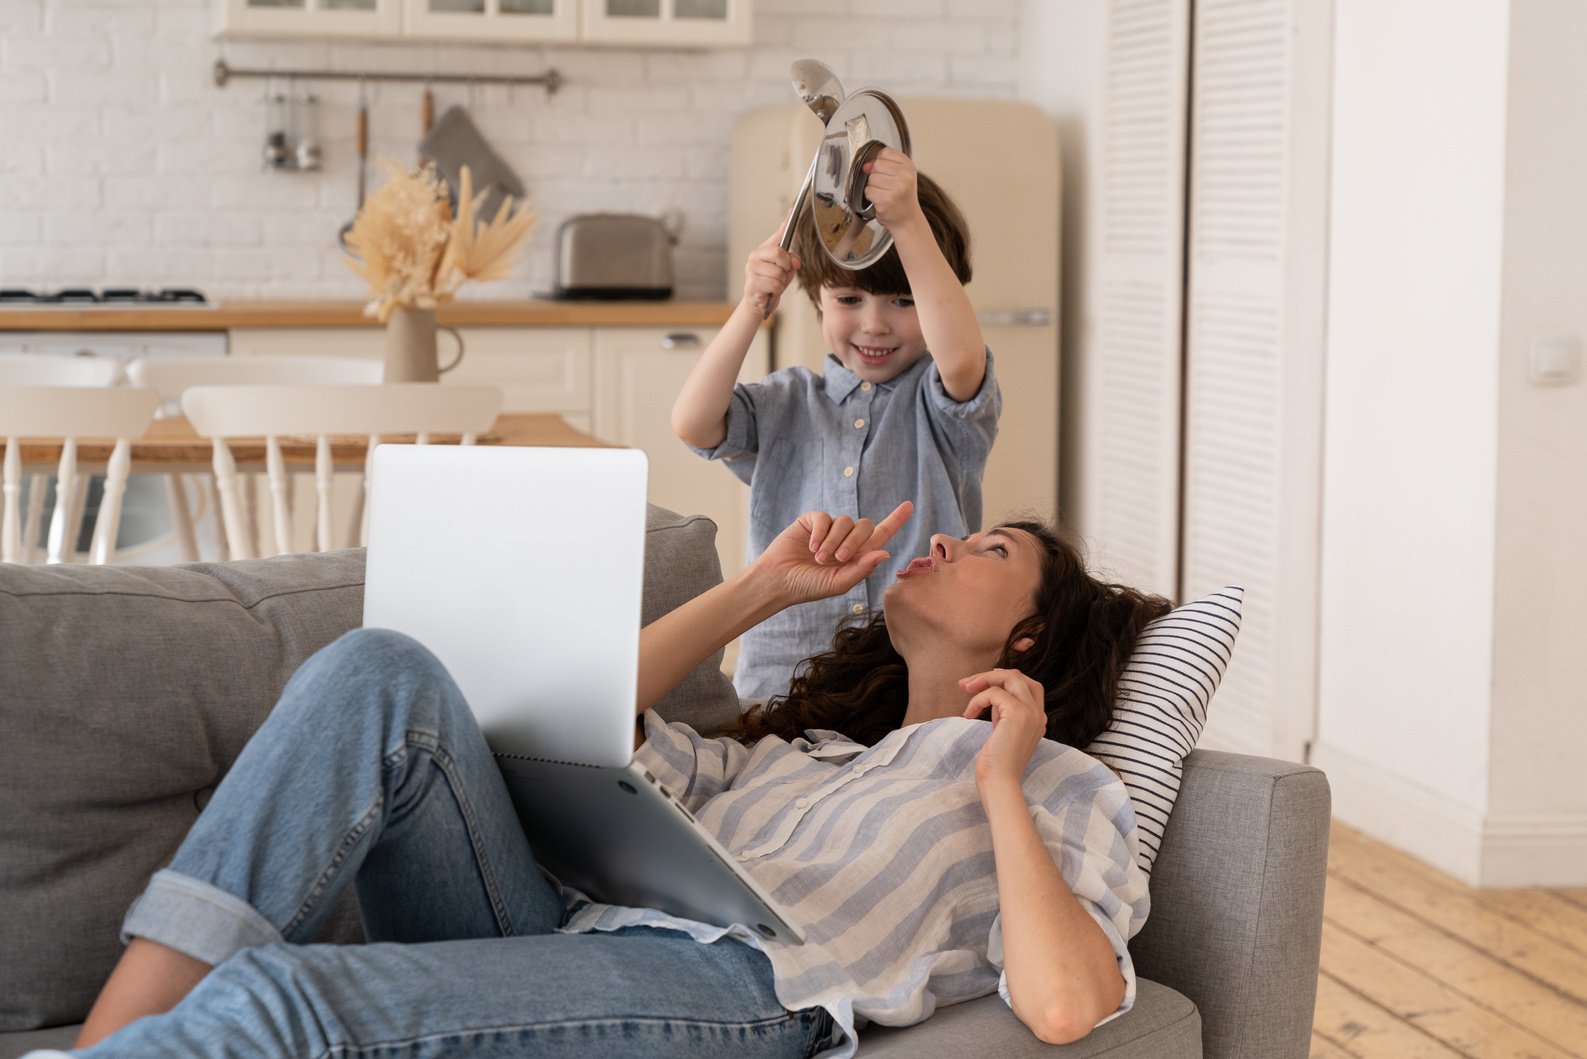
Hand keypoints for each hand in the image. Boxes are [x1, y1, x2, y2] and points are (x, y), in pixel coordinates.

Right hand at [743, 227, 800, 315]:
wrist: (759, 304)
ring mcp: (751, 269)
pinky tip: (769, 291)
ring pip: (778, 272)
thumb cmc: (772, 284)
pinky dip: (776, 291)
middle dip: (786, 267)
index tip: (792, 209)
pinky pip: (775, 284)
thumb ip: (792, 262)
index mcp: (765, 250)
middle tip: (781, 275)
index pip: (778, 234)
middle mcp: (755, 256)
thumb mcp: (786, 271)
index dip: (786, 222)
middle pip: (779, 253)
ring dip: (781, 282)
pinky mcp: (752, 283)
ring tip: (773, 285)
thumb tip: (794, 260)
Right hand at [753, 501, 912, 606]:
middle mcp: (845, 539)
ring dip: (834, 541)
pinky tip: (811, 547)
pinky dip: (821, 533)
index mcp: (857, 555)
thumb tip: (885, 552)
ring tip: (820, 558)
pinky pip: (825, 517)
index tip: (909, 505)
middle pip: (865, 526)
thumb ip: (862, 568)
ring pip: (845, 522)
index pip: (881, 534)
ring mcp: (829, 529)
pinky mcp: (812, 521)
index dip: (895, 519)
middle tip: (840, 558)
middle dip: (855, 541)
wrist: (779, 580)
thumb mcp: (839, 583)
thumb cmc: (809, 586)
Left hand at [861, 148, 924, 231]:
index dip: (881, 162)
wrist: (908, 219)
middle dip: (876, 175)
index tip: (887, 172)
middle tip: (886, 186)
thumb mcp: (899, 176)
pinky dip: (871, 196)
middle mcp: (905, 176)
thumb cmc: (902, 198)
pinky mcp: (887, 199)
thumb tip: (865, 166)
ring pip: (871, 178)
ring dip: (873, 187)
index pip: (885, 152)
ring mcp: (897, 188)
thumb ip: (883, 165)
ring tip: (884, 193)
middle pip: (876, 164)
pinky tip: (881, 200)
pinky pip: (869, 191)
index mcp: (909, 166)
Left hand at [961, 668, 1047, 788]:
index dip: (1006, 679)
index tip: (982, 683)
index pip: (1028, 685)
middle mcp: (1039, 713)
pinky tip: (968, 715)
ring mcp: (1031, 712)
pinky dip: (977, 699)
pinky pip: (994, 692)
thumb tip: (992, 694)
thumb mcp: (1003, 733)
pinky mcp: (1018, 714)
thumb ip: (1004, 715)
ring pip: (1010, 677)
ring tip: (964, 689)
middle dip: (991, 675)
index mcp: (1038, 719)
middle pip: (1019, 676)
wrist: (1000, 784)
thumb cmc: (997, 764)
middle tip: (966, 684)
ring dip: (983, 679)